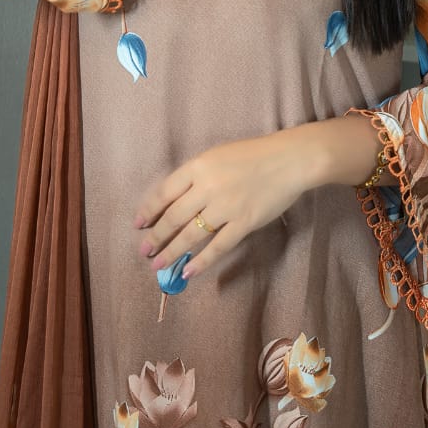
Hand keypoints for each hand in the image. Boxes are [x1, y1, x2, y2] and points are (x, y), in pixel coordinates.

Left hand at [132, 130, 312, 280]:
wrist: (288, 160)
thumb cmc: (252, 155)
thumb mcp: (216, 156)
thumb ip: (195, 176)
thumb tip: (172, 201)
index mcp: (198, 166)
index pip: (165, 192)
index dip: (149, 210)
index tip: (138, 224)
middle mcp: (208, 187)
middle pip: (174, 217)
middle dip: (156, 236)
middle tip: (144, 251)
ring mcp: (226, 206)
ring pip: (191, 235)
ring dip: (172, 252)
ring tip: (158, 265)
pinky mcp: (244, 223)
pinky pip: (218, 246)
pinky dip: (201, 262)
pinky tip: (188, 272)